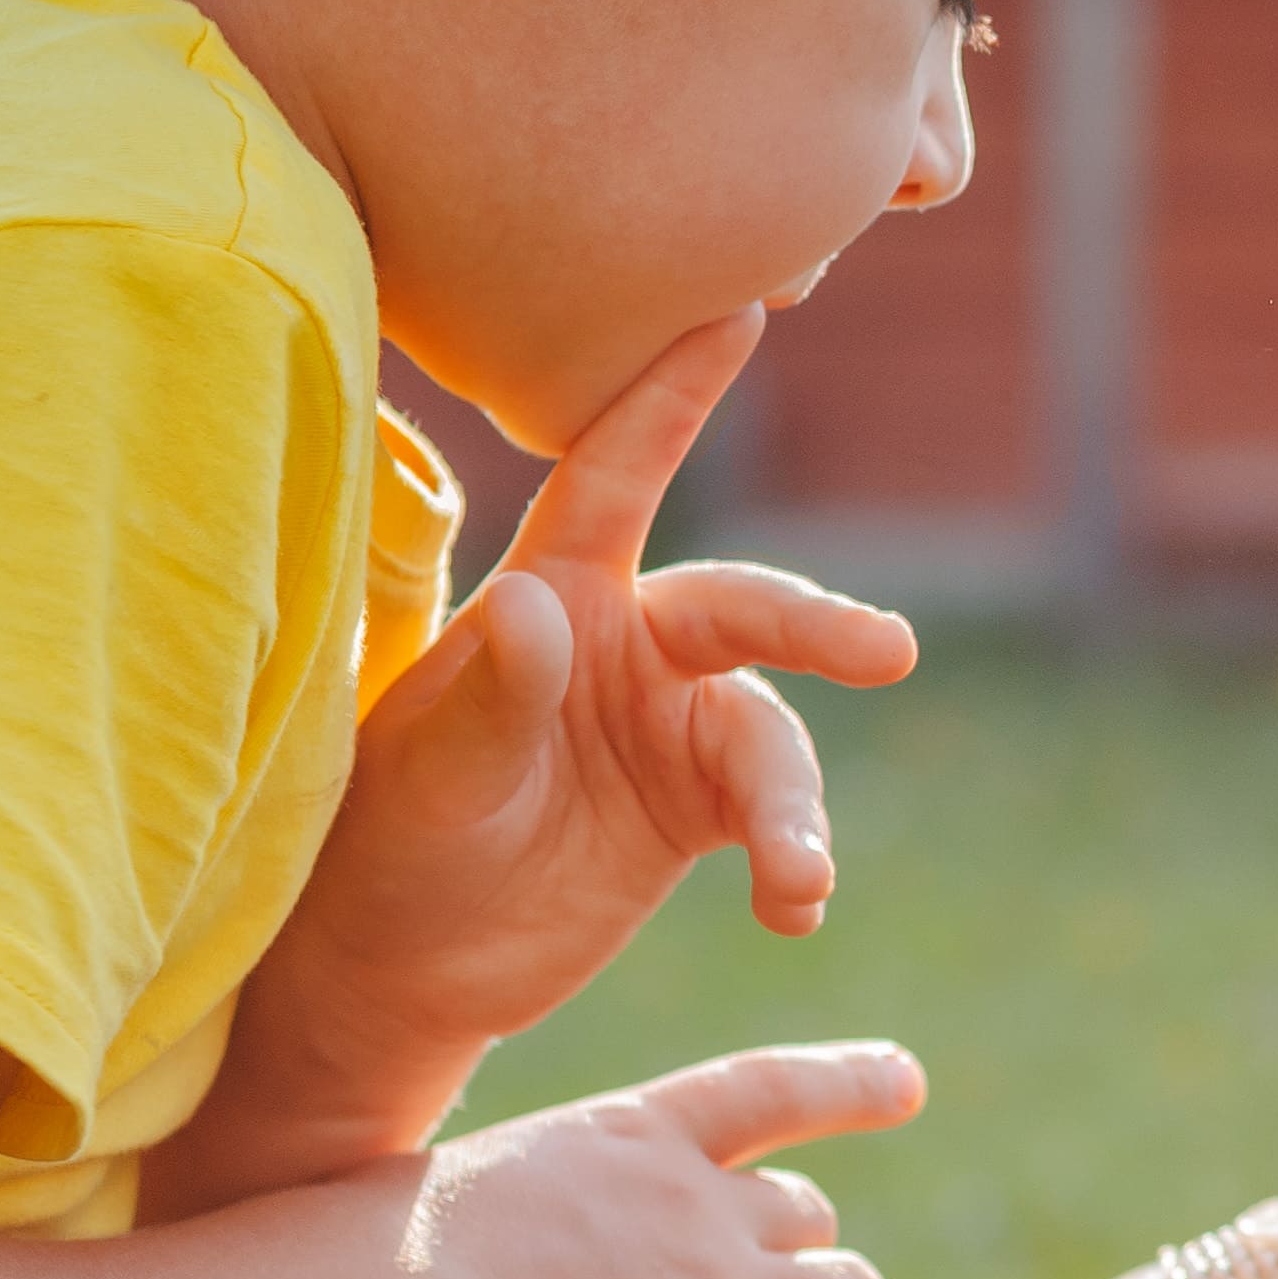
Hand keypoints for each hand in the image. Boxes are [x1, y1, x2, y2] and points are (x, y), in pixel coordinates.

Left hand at [257, 308, 925, 1095]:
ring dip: (798, 807)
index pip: (617, 474)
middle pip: (742, 611)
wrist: (401, 967)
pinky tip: (797, 911)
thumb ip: (494, 697)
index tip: (741, 310)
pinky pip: (776, 820)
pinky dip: (796, 861)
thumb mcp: (432, 777)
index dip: (674, 394)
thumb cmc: (391, 844)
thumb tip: (541, 608)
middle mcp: (625, 646)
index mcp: (553, 597)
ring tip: (799, 876)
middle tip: (886, 653)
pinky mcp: (698, 812)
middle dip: (816, 626)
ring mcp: (669, 728)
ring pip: (771, 734)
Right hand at [414, 1040, 929, 1278]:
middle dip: (816, 1263)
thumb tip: (471, 1263)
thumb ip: (499, 1219)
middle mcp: (696, 1203)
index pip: (761, 1092)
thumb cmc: (357, 1267)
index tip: (907, 1082)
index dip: (845, 1084)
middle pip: (809, 1217)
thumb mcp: (439, 1196)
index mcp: (624, 1135)